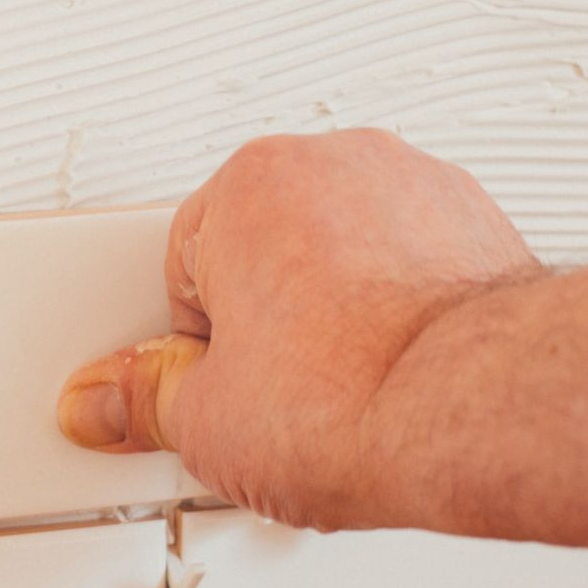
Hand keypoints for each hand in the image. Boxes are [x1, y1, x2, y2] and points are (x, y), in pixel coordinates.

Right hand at [55, 130, 538, 529]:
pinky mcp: (481, 227)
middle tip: (269, 402)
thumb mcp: (204, 424)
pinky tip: (395, 381)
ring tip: (339, 397)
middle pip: (264, 252)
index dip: (189, 351)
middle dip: (263, 325)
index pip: (180, 269)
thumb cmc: (356, 397)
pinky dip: (403, 317)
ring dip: (335, 319)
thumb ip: (144, 401)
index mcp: (248, 184)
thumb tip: (106, 400)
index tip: (205, 395)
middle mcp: (337, 163)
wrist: (477, 412)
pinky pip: (415, 270)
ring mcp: (417, 188)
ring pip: (345, 258)